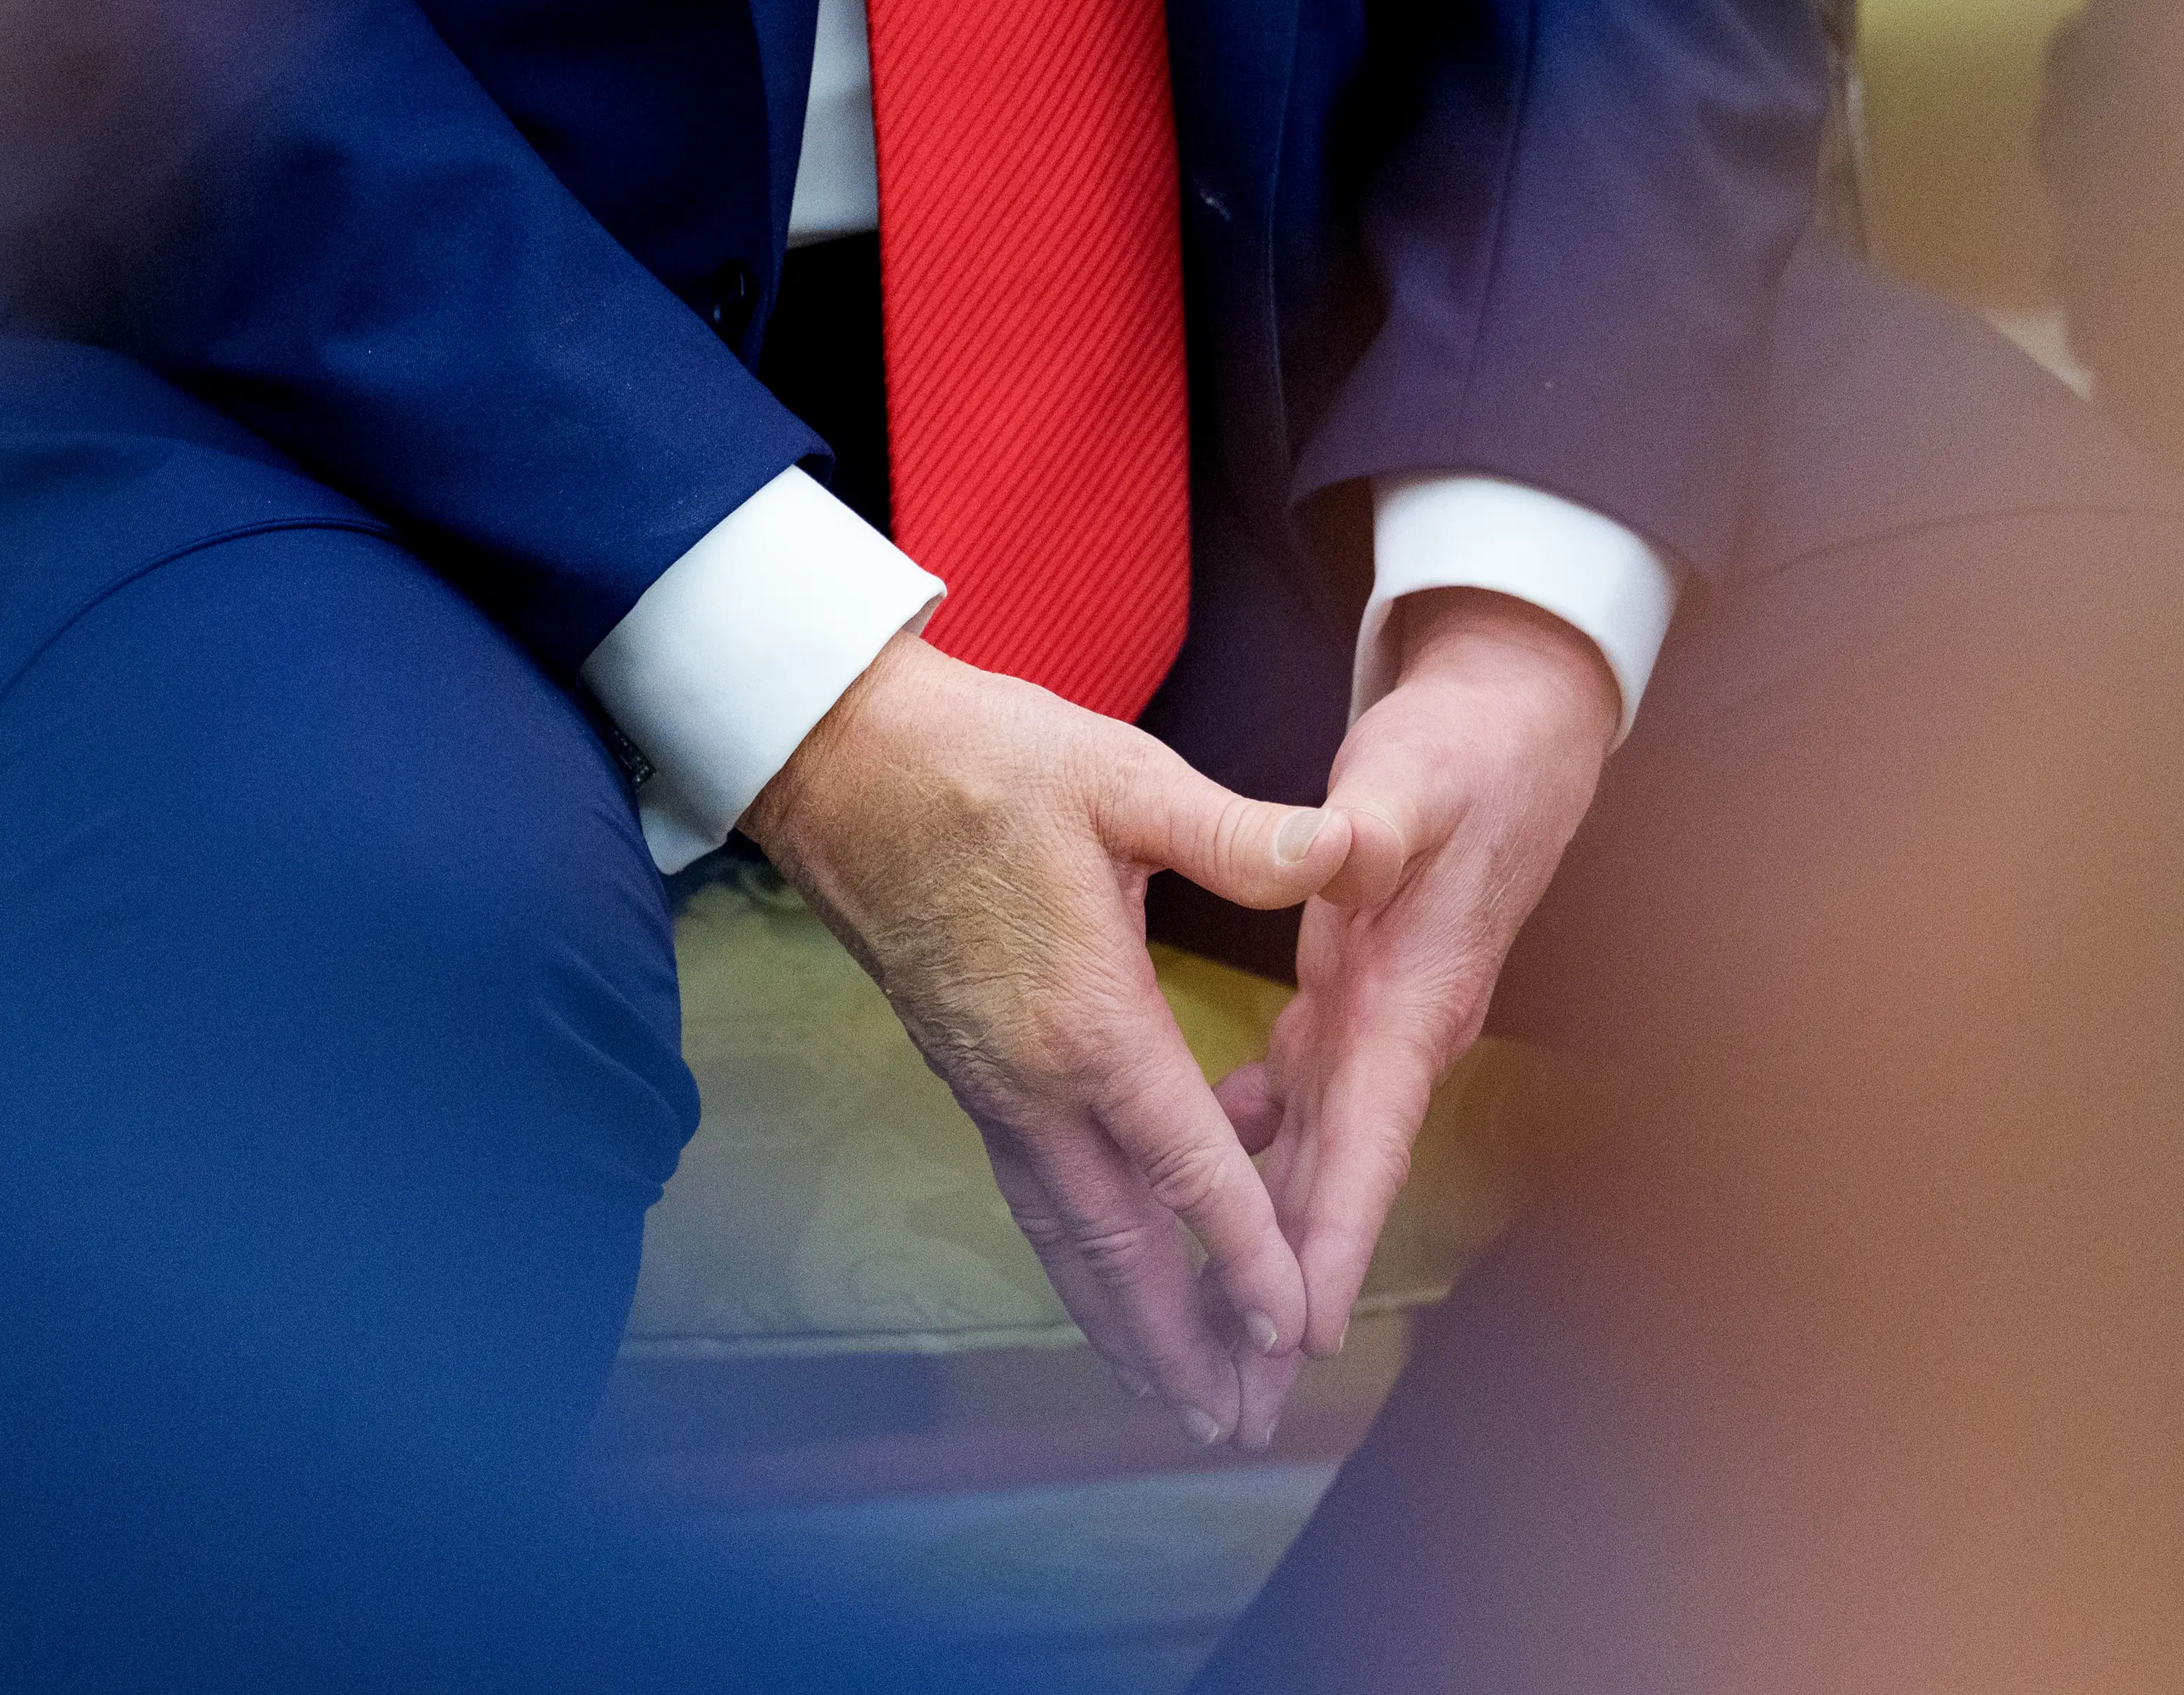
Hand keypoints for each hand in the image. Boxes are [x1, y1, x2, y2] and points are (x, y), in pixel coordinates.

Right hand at [741, 633, 1352, 1444]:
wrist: (836, 757)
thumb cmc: (979, 756)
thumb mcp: (1122, 775)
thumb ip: (1239, 833)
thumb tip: (1347, 851)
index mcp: (1086, 1020)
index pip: (1184, 1169)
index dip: (1243, 1255)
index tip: (1289, 1334)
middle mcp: (1030, 1080)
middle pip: (1114, 1245)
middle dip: (1177, 1343)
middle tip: (1230, 1426)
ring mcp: (988, 1084)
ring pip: (1063, 1234)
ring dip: (1120, 1321)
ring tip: (1173, 1396)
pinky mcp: (965, 1070)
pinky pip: (1032, 1193)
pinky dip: (1078, 1256)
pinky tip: (1105, 1275)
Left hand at [1217, 589, 1617, 1443]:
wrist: (1516, 728)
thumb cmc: (1465, 755)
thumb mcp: (1413, 778)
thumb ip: (1372, 824)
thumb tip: (1349, 849)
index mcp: (1409, 1001)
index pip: (1366, 1141)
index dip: (1328, 1235)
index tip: (1291, 1333)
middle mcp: (1397, 1035)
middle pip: (1336, 1186)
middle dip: (1285, 1293)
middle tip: (1231, 1402)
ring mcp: (1374, 1023)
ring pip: (1311, 1157)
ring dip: (1265, 1244)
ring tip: (1206, 1340)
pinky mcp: (1351, 998)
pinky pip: (1293, 1100)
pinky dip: (1245, 1147)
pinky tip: (1191, 1173)